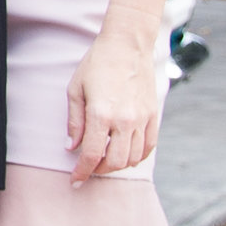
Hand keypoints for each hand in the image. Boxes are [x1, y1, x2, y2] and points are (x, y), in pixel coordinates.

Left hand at [66, 27, 162, 182]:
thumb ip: (74, 122)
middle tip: (89, 168)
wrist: (127, 45)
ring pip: (133, 158)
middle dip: (99, 170)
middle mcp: (125, 120)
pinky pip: (148, 147)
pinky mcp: (153, 115)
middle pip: (114, 162)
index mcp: (101, 113)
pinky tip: (124, 152)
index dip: (82, 172)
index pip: (92, 155)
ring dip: (117, 165)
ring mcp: (142, 119)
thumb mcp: (75, 90)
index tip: (75, 181)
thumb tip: (71, 147)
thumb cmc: (97, 64)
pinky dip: (136, 156)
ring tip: (105, 159)